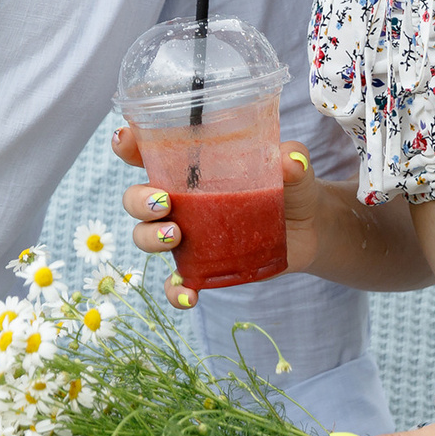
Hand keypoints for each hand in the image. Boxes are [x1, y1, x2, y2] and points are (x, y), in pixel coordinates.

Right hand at [112, 126, 321, 308]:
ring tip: (177, 235)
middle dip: (139, 200)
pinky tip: (189, 295)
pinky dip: (176, 291)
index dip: (129, 144)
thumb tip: (289, 160)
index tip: (125, 140)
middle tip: (164, 202)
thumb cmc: (290, 188)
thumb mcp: (294, 170)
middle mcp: (181, 199)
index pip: (149, 151)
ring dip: (150, 237)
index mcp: (193, 168)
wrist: (309, 229)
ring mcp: (187, 235)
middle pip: (137, 198)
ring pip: (145, 236)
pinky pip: (176, 282)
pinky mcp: (201, 266)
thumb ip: (292, 159)